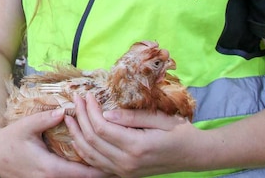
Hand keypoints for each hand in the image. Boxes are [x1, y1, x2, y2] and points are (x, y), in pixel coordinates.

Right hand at [0, 108, 111, 177]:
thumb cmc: (10, 139)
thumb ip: (44, 119)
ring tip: (109, 166)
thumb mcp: (25, 126)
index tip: (116, 166)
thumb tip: (63, 111)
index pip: (81, 174)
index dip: (100, 171)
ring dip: (89, 174)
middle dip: (100, 172)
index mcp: (49, 168)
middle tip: (119, 165)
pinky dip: (78, 174)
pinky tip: (90, 167)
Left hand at [64, 94, 200, 176]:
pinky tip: (78, 137)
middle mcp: (127, 162)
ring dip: (77, 134)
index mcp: (137, 146)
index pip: (102, 127)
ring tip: (71, 116)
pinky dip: (83, 150)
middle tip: (76, 99)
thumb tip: (105, 113)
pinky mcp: (123, 173)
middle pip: (92, 139)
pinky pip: (96, 164)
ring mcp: (124, 171)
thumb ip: (131, 117)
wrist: (193, 154)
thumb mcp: (159, 119)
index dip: (90, 110)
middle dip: (81, 117)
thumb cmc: (179, 132)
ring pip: (90, 154)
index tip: (88, 94)